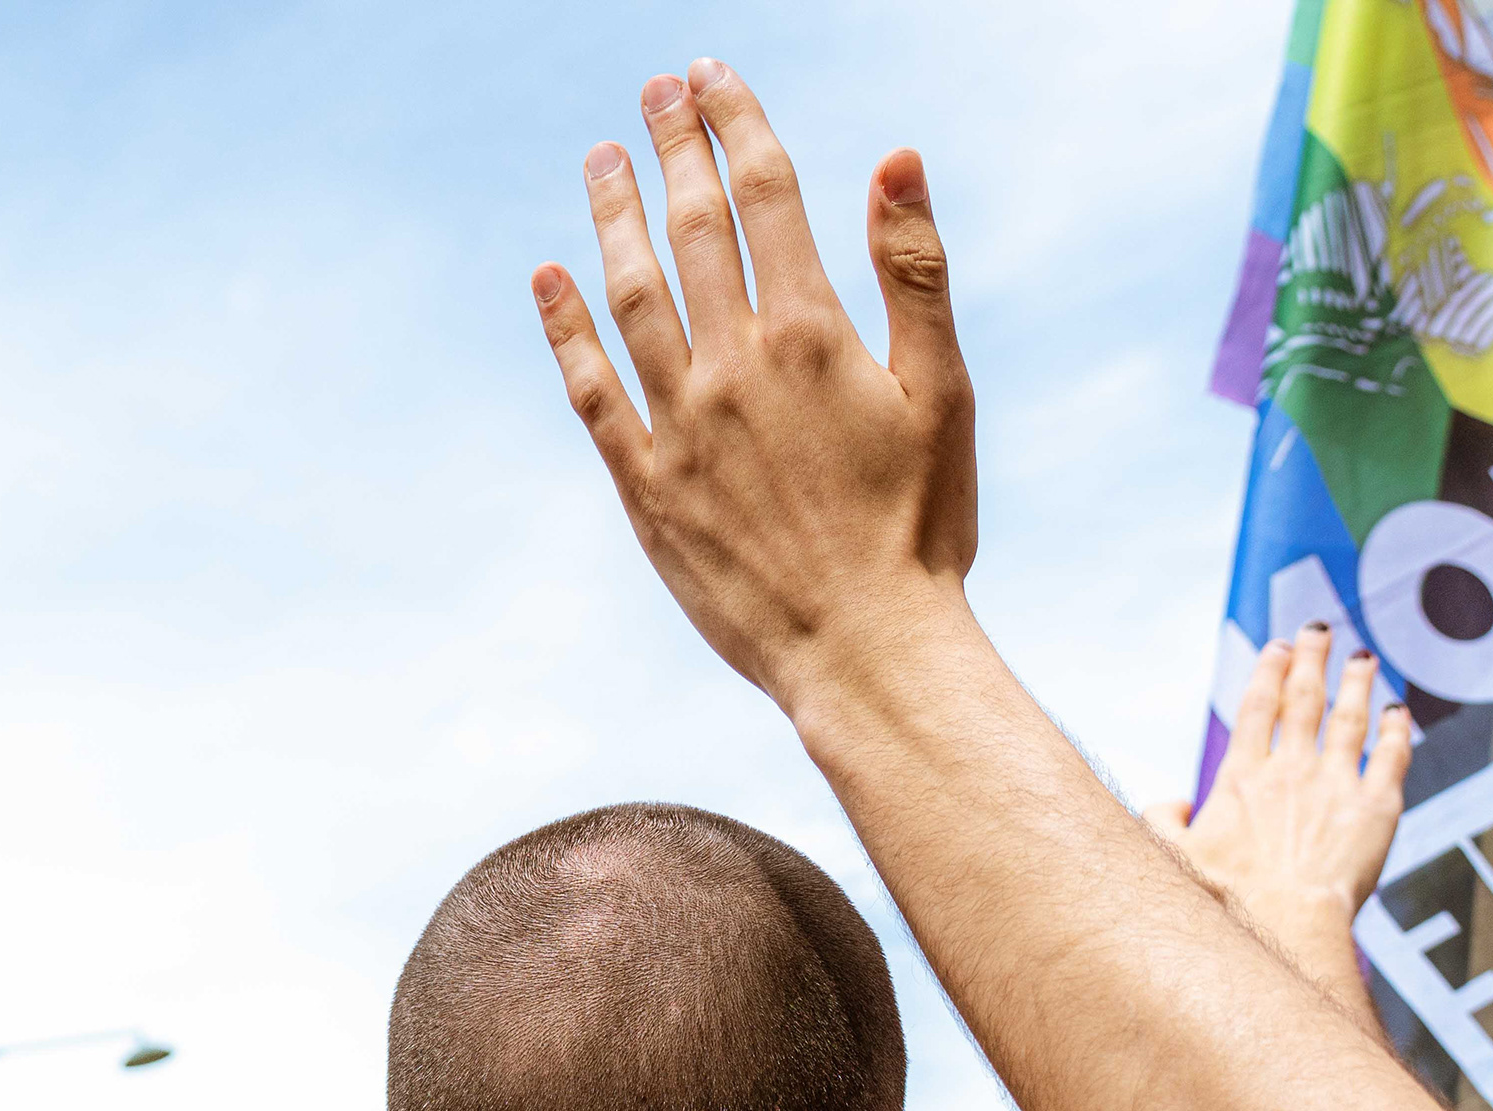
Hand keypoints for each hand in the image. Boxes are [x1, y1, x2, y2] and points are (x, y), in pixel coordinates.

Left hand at [535, 60, 976, 716]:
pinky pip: (590, 389)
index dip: (735, 124)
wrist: (866, 652)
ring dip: (612, 218)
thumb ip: (915, 272)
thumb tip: (896, 157)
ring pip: (631, 294)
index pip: (764, 195)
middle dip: (672, 149)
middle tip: (654, 92)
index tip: (711, 77)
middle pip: (693, 228)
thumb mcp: (944, 396)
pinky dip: (564, 327)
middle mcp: (735, 367)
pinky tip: (547, 277)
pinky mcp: (646, 486)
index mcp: (814, 335)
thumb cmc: (922, 529)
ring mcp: (682, 425)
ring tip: (600, 160)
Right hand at [1149, 635, 1410, 1027]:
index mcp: (1241, 778)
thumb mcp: (1172, 857)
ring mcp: (1336, 786)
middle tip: (1320, 631)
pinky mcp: (1376, 810)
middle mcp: (1291, 771)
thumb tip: (1175, 801)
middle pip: (1304, 700)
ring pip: (1351, 719)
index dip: (1269, 673)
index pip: (1257, 708)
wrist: (1284, 929)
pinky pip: (1392, 758)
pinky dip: (1397, 731)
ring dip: (1357, 684)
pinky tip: (1400, 714)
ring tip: (1363, 659)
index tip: (1278, 648)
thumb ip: (1164, 820)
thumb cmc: (1226, 904)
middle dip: (1312, 658)